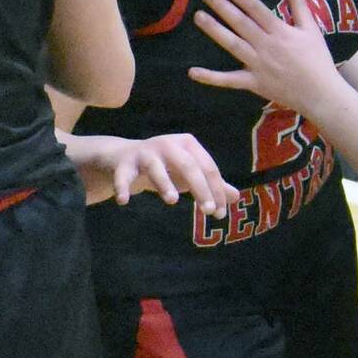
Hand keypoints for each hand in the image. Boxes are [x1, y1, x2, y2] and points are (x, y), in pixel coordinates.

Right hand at [64, 132, 235, 210]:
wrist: (123, 158)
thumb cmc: (164, 166)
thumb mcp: (188, 173)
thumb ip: (210, 184)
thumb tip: (235, 197)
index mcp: (187, 144)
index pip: (207, 167)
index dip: (216, 190)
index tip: (220, 213)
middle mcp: (167, 144)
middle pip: (188, 166)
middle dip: (200, 188)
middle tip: (208, 211)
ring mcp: (145, 153)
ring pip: (156, 168)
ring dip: (164, 183)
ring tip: (173, 200)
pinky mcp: (124, 163)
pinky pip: (123, 176)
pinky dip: (122, 187)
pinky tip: (123, 201)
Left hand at [189, 0, 342, 116]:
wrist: (321, 93)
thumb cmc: (318, 60)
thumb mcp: (312, 30)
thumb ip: (300, 6)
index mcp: (280, 31)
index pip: (255, 7)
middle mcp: (266, 45)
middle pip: (240, 22)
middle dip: (222, 6)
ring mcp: (258, 65)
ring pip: (232, 44)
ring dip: (214, 30)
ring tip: (198, 16)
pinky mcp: (253, 83)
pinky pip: (229, 80)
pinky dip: (210, 77)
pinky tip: (192, 72)